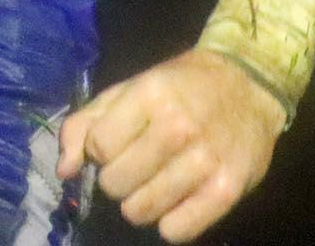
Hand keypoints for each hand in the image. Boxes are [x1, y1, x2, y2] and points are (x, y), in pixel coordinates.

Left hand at [60, 49, 283, 240]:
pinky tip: (176, 201)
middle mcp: (178, 127)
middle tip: (136, 167)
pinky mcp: (227, 190)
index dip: (101, 151)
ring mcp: (205, 160)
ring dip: (140, 204)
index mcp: (150, 95)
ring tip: (154, 184)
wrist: (249, 84)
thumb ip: (87, 123)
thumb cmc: (181, 86)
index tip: (116, 145)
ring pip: (141, 211)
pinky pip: (177, 231)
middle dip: (118, 180)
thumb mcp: (129, 88)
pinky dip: (170, 223)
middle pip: (116, 183)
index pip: (99, 147)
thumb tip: (65, 170)